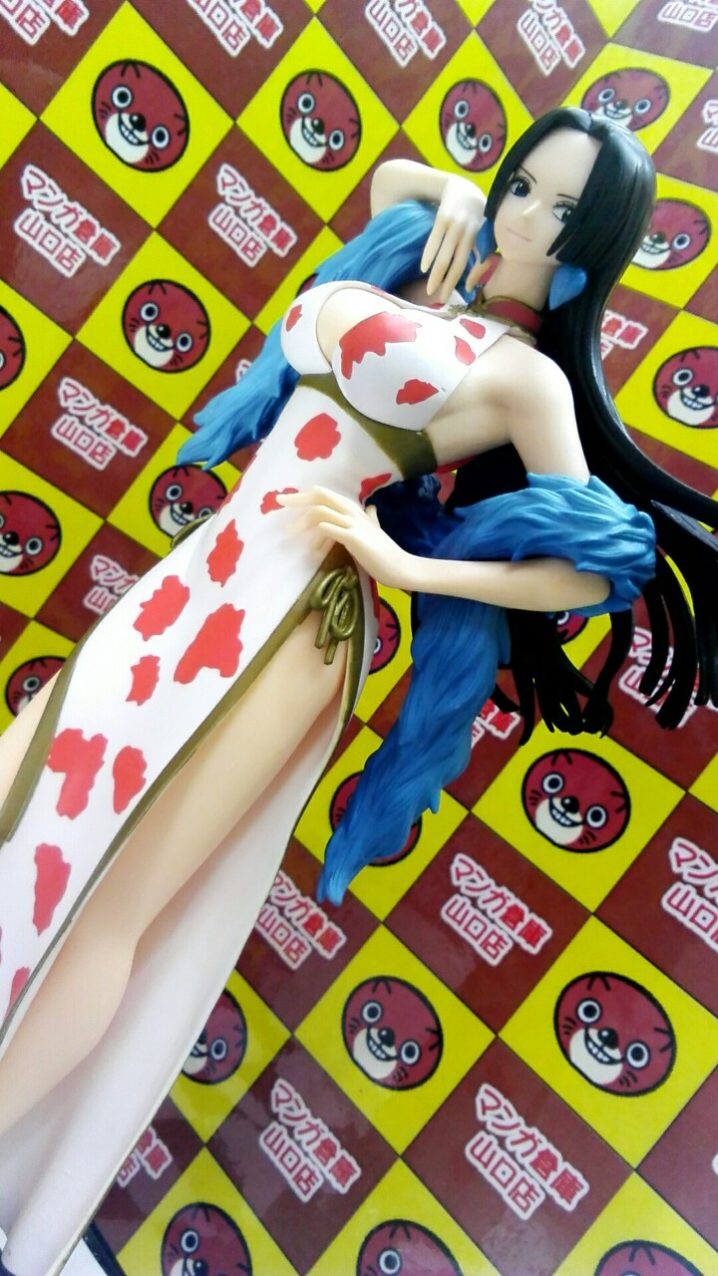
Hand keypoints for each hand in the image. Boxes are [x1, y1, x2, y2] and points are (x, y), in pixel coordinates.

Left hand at [277, 487, 414, 589]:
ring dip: (302, 522)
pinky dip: (316, 535)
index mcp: (355, 510)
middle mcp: (353, 513)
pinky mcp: (354, 539)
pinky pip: (328, 529)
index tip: (287, 499)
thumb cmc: (385, 553)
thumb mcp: (376, 531)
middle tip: (278, 503)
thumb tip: (372, 509)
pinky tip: (312, 549)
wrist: (400, 567)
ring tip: (290, 534)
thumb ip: (371, 519)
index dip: (305, 494)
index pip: (326, 494)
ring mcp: (354, 524)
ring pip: (321, 512)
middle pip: (320, 496)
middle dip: (297, 498)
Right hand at [420, 175, 485, 301]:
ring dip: (437, 275)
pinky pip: (434, 240)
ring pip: (445, 255)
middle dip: (449, 283)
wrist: (462, 187)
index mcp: (484, 234)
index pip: (479, 261)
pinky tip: (423, 268)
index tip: (466, 291)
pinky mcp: (443, 217)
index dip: (474, 276)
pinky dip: (428, 255)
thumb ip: (481, 255)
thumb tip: (472, 285)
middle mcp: (471, 230)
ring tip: (430, 290)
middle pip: (459, 262)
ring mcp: (456, 223)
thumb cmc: (475, 216)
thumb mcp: (484, 232)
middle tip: (441, 299)